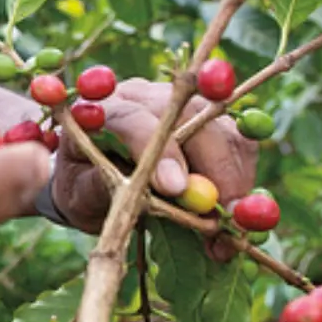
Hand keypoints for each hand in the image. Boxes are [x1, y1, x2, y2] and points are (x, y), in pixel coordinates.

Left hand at [50, 78, 257, 249]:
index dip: (160, 151)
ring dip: (233, 176)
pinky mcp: (209, 117)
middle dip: (212, 168)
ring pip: (221, 125)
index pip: (134, 118)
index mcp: (102, 110)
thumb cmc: (82, 185)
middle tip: (221, 219)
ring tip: (226, 225)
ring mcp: (180, 102)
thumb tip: (154, 190)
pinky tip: (232, 206)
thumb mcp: (79, 195)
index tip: (176, 189)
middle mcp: (143, 96)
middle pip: (190, 115)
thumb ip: (104, 189)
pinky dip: (243, 173)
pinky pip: (238, 137)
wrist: (91, 174)